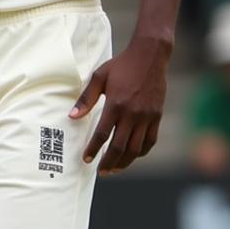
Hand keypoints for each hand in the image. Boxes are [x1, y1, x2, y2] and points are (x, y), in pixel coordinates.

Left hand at [69, 36, 169, 172]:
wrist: (149, 57)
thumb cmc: (121, 65)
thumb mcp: (99, 77)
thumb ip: (86, 99)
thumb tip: (72, 117)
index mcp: (116, 105)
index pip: (102, 134)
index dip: (93, 149)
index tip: (86, 159)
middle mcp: (132, 114)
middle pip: (120, 146)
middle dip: (109, 162)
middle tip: (100, 171)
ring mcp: (147, 117)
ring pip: (136, 148)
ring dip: (125, 161)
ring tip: (114, 168)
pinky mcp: (157, 117)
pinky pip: (150, 141)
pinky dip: (141, 151)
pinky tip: (132, 155)